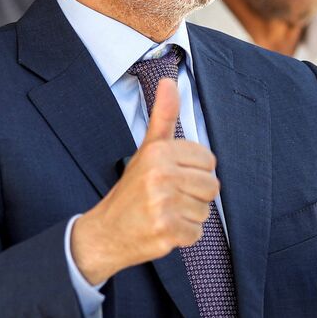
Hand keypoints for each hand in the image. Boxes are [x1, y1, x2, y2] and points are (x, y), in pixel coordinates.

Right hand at [71, 77, 218, 283]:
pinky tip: (163, 229)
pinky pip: (196, 233)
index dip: (195, 172)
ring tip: (165, 212)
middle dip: (194, 195)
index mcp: (160, 152)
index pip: (209, 161)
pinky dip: (183, 236)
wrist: (104, 233)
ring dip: (189, 216)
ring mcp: (163, 204)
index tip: (173, 177)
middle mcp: (161, 175)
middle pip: (211, 186)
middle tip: (168, 197)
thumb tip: (169, 81)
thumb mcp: (147, 150)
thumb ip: (163, 116)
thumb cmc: (131, 191)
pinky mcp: (166, 230)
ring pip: (205, 211)